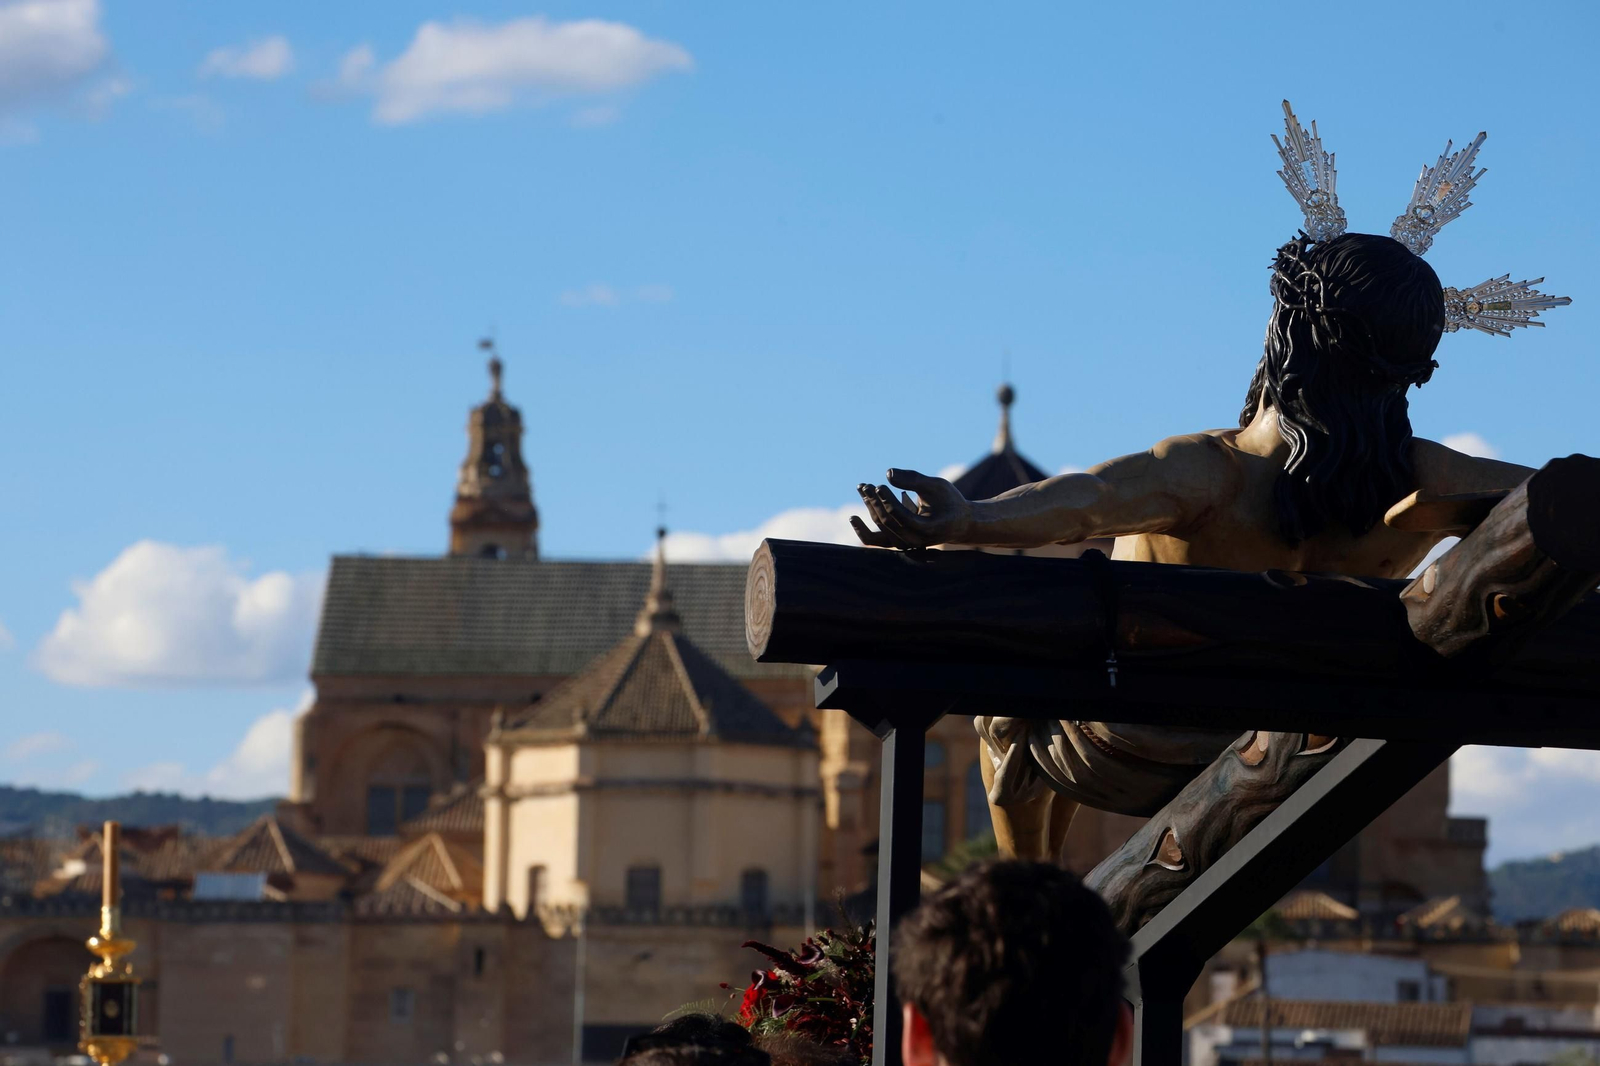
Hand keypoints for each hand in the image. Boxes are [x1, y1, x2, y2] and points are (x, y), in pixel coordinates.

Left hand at [851, 468, 971, 548]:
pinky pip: (877, 541)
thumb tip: (887, 473)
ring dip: (869, 508)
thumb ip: (914, 480)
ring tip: (862, 488)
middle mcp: (915, 541)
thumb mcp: (936, 486)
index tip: (878, 485)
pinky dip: (864, 530)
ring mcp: (905, 543)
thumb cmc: (949, 502)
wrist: (958, 522)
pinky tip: (853, 518)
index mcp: (928, 529)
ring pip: (881, 529)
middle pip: (888, 522)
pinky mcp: (898, 541)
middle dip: (875, 502)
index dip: (887, 501)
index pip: (901, 516)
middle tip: (865, 485)